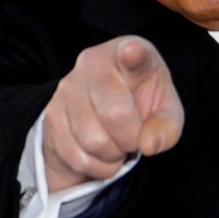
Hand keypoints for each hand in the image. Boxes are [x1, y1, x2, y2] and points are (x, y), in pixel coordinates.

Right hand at [41, 36, 184, 190]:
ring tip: (117, 143)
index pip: (132, 53)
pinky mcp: (51, 115)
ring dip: (113, 154)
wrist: (103, 112)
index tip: (132, 51)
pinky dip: (97, 166)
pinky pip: (77, 156)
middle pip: (115, 114)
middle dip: (131, 138)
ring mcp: (67, 88)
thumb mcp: (165, 110)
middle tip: (134, 136)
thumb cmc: (141, 102)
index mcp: (127, 52)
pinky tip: (103, 153)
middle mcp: (93, 63)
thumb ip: (167, 126)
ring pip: (93, 141)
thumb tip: (148, 144)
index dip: (133, 54)